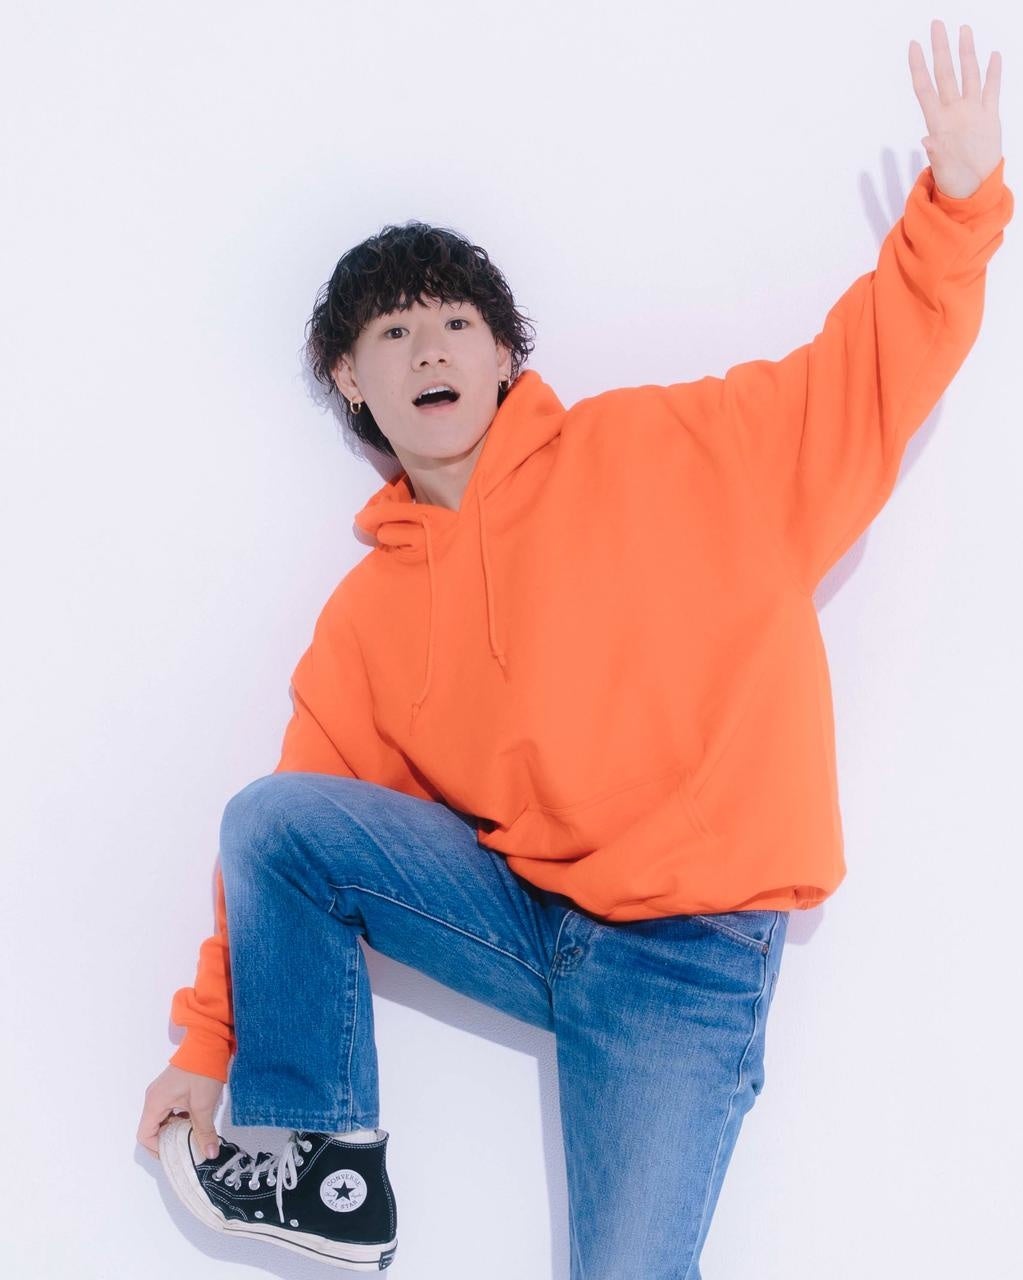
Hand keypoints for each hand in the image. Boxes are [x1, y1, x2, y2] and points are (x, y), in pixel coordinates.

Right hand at [137, 1064, 223, 1160]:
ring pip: (163, 1121)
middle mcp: (154, 1098)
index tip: (176, 1153)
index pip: (145, 1136)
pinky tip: (195, 1121)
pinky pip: (169, 1111)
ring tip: (193, 1136)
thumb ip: (204, 1131)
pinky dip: (179, 1120)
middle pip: (153, 1129)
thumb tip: (210, 1154)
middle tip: (187, 1148)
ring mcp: (162, 1092)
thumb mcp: (203, 1105)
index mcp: (155, 1103)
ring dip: (176, 1131)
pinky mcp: (171, 1089)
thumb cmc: (202, 1073)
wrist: (209, 1043)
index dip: (158, 1149)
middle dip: (169, 1142)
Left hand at [908, 19, 1002, 197]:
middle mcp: (954, 112)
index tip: (913, 45)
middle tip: (937, 24)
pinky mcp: (989, 117)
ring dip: (967, 53)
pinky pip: (992, 90)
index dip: (919, 66)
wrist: (974, 190)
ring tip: (964, 31)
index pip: (925, 88)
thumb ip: (937, 154)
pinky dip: (993, 74)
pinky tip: (994, 56)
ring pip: (969, 75)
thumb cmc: (954, 183)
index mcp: (939, 122)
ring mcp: (972, 112)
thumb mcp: (943, 170)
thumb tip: (926, 141)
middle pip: (946, 73)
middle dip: (941, 49)